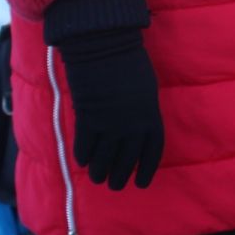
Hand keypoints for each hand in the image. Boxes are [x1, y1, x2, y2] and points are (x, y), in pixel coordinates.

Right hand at [56, 27, 164, 189]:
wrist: (106, 49)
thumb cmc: (131, 63)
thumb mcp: (146, 89)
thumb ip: (143, 111)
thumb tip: (136, 128)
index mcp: (151, 117)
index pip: (152, 152)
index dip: (146, 169)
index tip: (141, 183)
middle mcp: (131, 126)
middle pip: (126, 160)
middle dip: (121, 175)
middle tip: (116, 185)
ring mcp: (108, 124)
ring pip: (103, 158)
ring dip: (100, 171)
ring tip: (99, 178)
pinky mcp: (87, 119)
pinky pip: (85, 145)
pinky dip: (83, 155)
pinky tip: (83, 161)